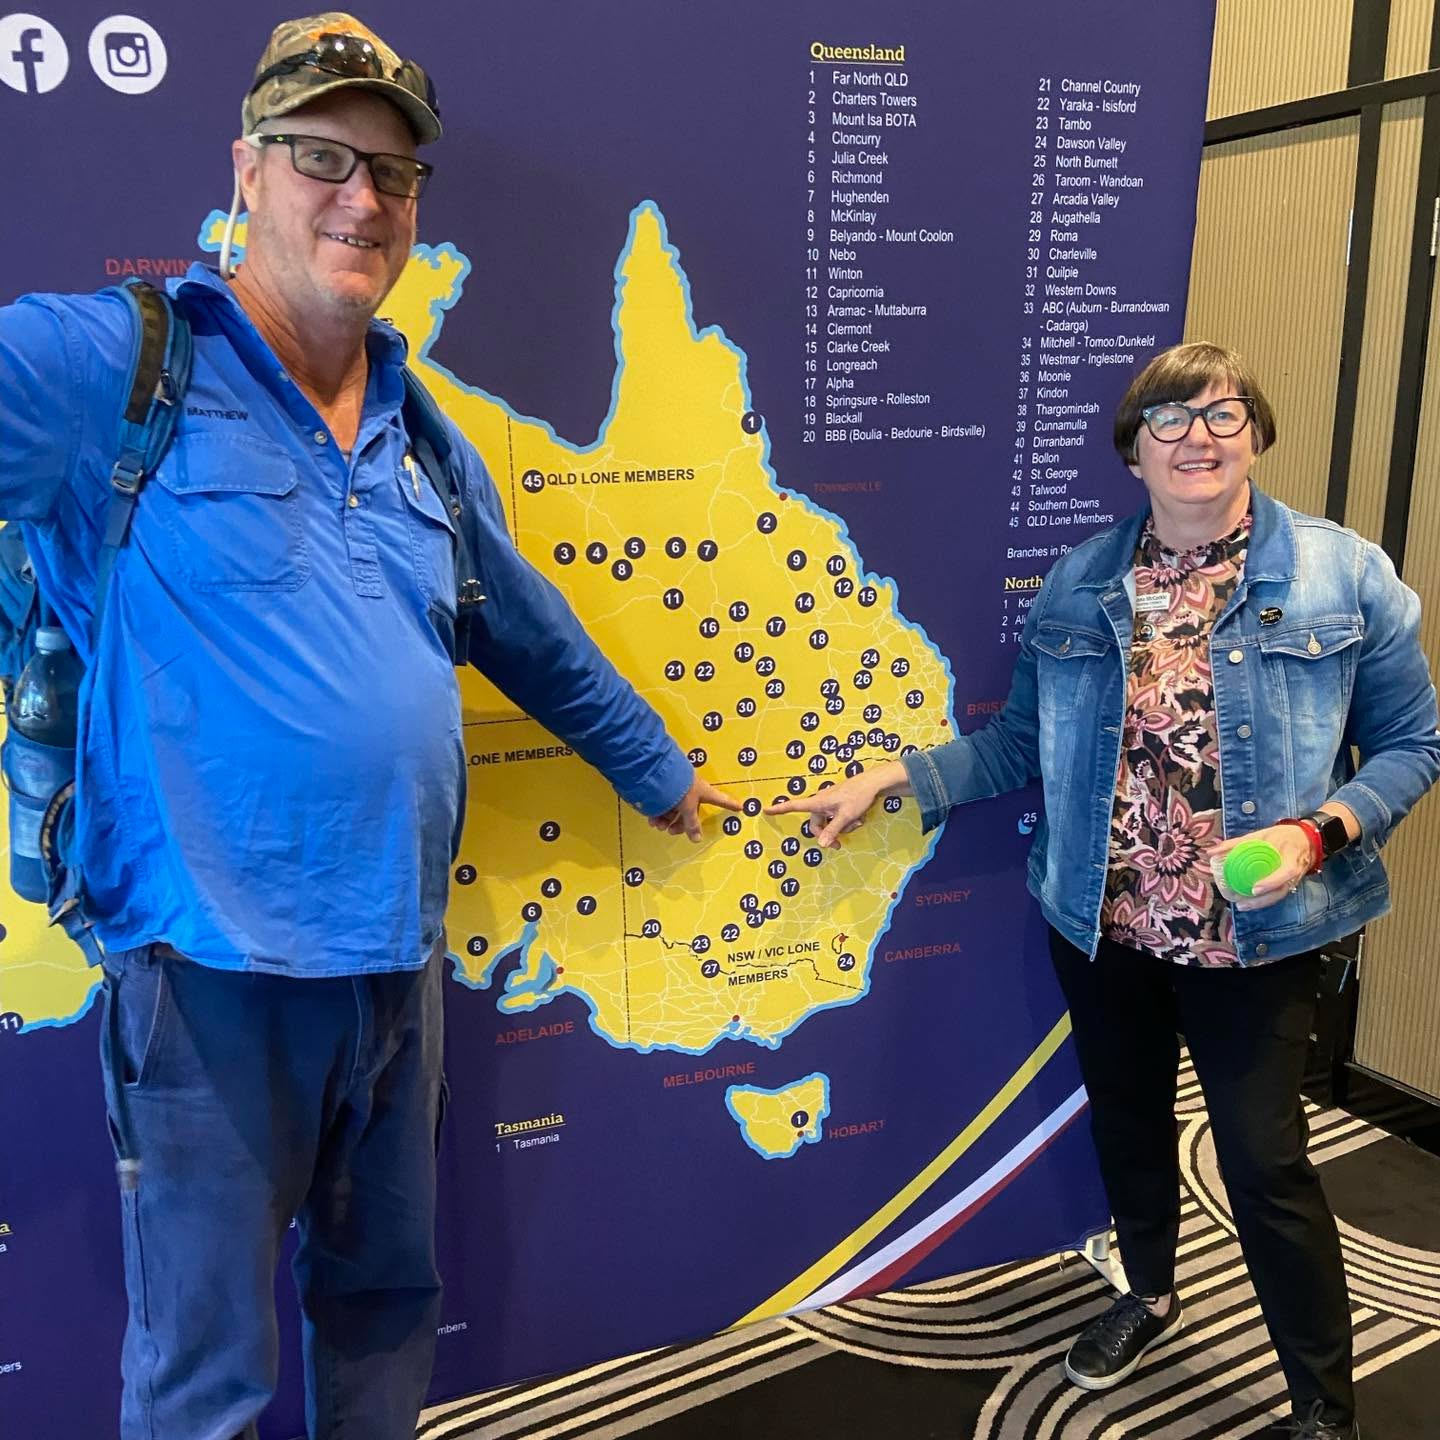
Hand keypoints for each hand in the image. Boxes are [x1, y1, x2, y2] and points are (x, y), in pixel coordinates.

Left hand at [648, 776, 741, 841]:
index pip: (721, 800)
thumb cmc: (681, 787)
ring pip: (675, 810)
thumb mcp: (688, 807)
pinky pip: (664, 805)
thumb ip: (691, 824)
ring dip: (667, 820)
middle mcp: (692, 791)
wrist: (660, 771)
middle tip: (671, 831)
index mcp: (704, 792)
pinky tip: (652, 820)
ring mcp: (679, 790)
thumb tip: (697, 840)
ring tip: (658, 825)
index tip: (740, 806)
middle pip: (691, 812)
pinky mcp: (665, 789)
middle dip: (680, 823)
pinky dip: (659, 813)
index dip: (730, 804)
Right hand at [763, 761, 906, 847]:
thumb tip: (821, 845)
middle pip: (816, 824)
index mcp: (818, 802)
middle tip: (839, 845)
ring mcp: (830, 803)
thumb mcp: (846, 816)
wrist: (873, 783)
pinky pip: (837, 818)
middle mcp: (821, 803)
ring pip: (829, 822)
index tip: (765, 810)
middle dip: (828, 834)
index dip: (779, 809)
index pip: (794, 806)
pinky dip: (847, 821)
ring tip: (857, 822)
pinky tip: (859, 817)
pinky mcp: (839, 804)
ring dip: (842, 827)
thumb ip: (833, 830)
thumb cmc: (857, 797)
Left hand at [1210, 823, 1313, 910]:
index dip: (1271, 882)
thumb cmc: (1280, 835)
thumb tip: (1211, 852)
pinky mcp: (1292, 883)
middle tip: (1243, 903)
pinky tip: (1251, 902)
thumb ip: (1235, 843)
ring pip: (1281, 894)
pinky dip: (1265, 900)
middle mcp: (1294, 868)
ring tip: (1242, 906)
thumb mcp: (1260, 834)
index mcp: (1288, 854)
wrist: (1307, 838)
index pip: (1285, 871)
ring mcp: (1295, 878)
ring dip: (1262, 903)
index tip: (1255, 888)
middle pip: (1282, 889)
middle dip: (1264, 899)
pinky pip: (1279, 894)